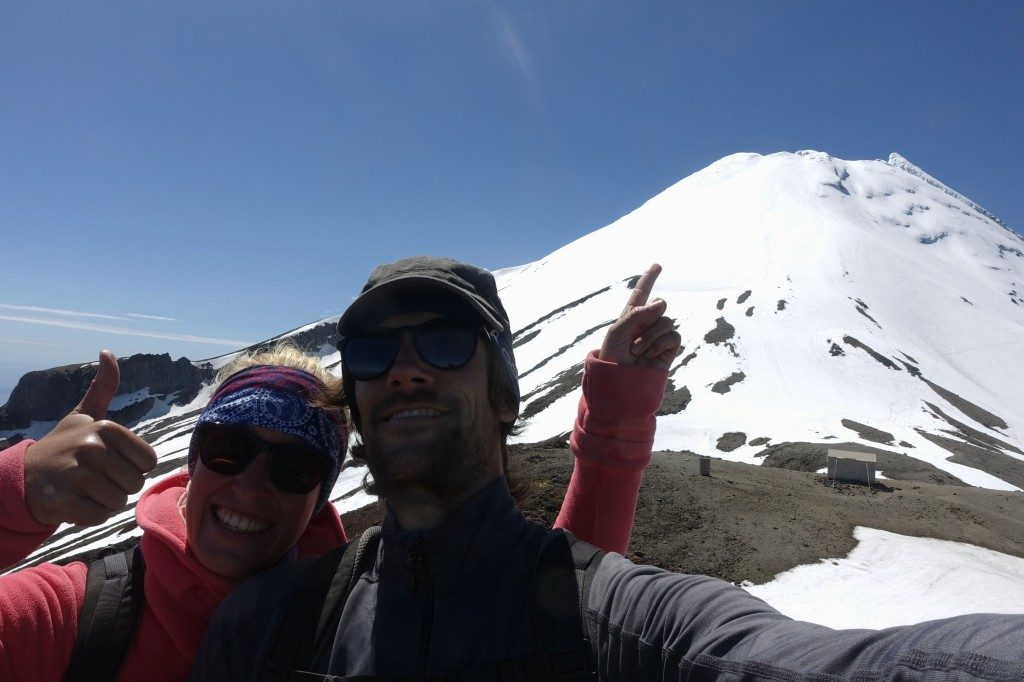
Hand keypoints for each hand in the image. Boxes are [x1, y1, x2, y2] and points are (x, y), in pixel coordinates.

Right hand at [23, 350, 157, 526]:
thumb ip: (103, 386)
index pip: (149, 461)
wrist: (23, 476)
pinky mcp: (64, 503)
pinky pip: (99, 517)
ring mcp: (76, 476)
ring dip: (105, 501)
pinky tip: (75, 502)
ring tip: (84, 488)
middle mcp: (91, 448)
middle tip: (95, 477)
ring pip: (119, 502)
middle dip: (119, 485)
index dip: (134, 466)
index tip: (111, 461)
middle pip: (135, 483)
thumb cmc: (64, 445)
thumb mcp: (84, 414)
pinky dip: (90, 515)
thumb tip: (107, 351)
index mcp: (105, 428)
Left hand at [599, 263, 680, 368]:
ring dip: (650, 336)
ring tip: (637, 351)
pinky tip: (649, 356)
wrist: (620, 383)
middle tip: (633, 341)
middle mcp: (647, 323)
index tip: (657, 265)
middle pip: (659, 305)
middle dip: (647, 320)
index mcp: (631, 316)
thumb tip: (662, 303)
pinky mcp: (669, 348)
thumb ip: (637, 314)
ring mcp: (659, 335)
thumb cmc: (613, 357)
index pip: (641, 293)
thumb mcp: (617, 332)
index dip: (649, 279)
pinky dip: (660, 343)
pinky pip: (673, 335)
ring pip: (666, 320)